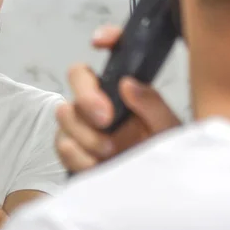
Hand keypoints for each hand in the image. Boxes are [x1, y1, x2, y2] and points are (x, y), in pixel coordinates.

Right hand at [56, 25, 181, 173]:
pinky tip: (97, 165)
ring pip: (65, 113)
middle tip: (106, 118)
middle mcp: (102, 98)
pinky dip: (78, 156)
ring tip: (109, 150)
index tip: (99, 41)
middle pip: (76, 77)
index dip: (107, 38)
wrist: (155, 191)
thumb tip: (127, 84)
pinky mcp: (75, 149)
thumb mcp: (168, 130)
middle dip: (87, 96)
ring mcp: (85, 123)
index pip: (116, 51)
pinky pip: (62, 144)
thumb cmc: (163, 154)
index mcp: (126, 87)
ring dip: (85, 133)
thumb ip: (152, 105)